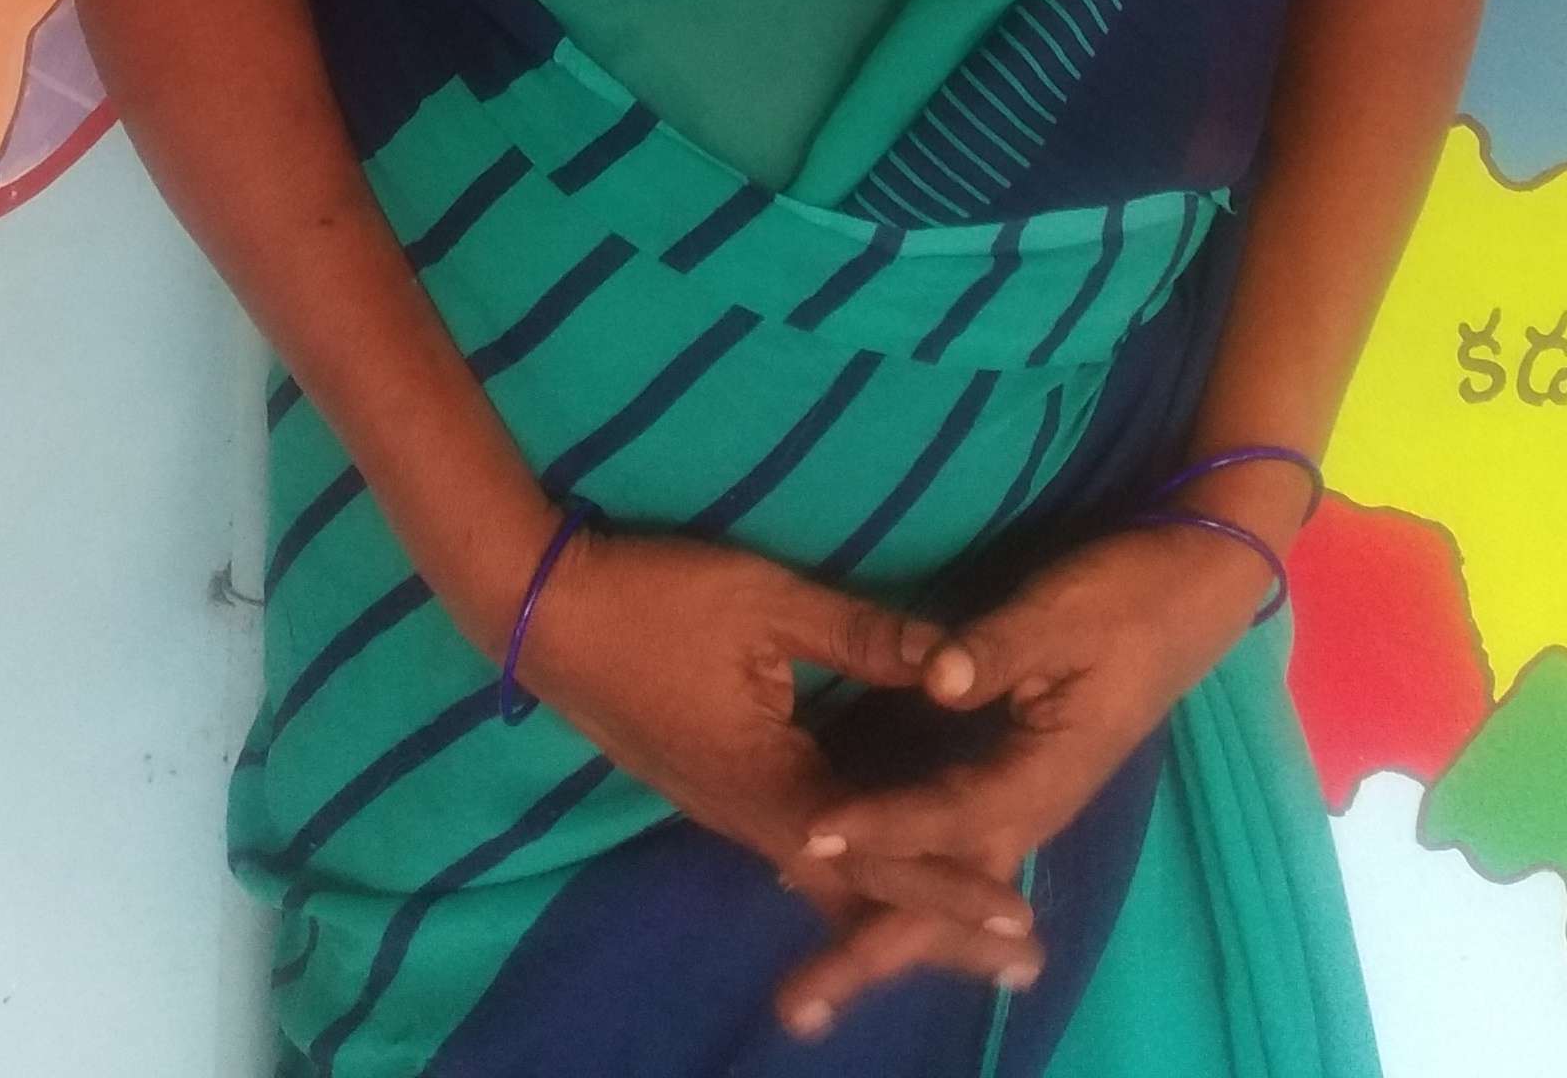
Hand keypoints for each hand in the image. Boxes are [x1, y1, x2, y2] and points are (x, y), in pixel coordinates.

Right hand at [513, 535, 1039, 995]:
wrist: (546, 614)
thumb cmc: (659, 601)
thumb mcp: (768, 602)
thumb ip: (862, 634)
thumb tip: (953, 662)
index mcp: (772, 787)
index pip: (880, 852)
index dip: (952, 884)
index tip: (1018, 916)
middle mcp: (753, 820)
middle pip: (861, 892)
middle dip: (941, 928)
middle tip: (1020, 966)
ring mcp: (729, 811)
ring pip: (831, 880)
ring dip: (901, 906)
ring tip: (969, 938)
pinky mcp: (716, 790)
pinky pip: (802, 853)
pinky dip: (854, 876)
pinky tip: (879, 883)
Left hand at [779, 531, 1278, 1043]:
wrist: (1185, 594)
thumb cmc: (1124, 599)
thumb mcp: (1060, 614)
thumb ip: (997, 649)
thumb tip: (937, 679)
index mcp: (1044, 775)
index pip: (949, 816)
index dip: (883, 828)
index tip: (815, 837)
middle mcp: (1031, 809)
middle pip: (945, 899)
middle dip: (873, 948)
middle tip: (799, 1008)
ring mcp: (1025, 802)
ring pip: (946, 890)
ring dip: (882, 934)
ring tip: (814, 988)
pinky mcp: (1015, 784)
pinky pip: (952, 852)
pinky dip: (906, 887)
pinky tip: (866, 907)